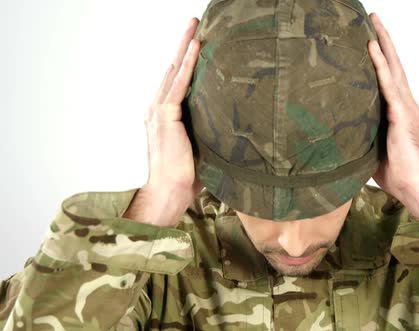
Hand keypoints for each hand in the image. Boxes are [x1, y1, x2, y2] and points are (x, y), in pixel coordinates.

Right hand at [136, 17, 202, 223]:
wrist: (170, 193)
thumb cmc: (187, 177)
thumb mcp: (203, 148)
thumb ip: (211, 132)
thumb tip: (235, 127)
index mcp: (165, 117)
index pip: (177, 82)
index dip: (186, 61)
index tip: (198, 44)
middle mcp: (158, 110)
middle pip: (173, 69)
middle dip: (183, 45)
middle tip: (195, 23)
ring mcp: (159, 111)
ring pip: (174, 71)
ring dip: (185, 46)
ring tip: (195, 26)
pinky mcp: (164, 116)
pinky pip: (178, 84)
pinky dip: (188, 65)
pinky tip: (196, 47)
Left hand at [367, 13, 418, 223]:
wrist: (416, 189)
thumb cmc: (397, 173)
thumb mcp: (372, 149)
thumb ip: (361, 135)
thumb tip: (340, 132)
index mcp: (398, 111)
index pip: (388, 77)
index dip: (380, 56)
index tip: (368, 37)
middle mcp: (404, 103)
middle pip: (392, 64)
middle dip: (382, 39)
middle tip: (372, 17)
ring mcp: (405, 107)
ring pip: (393, 67)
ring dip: (382, 43)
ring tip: (373, 22)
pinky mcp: (403, 115)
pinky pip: (389, 85)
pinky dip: (380, 65)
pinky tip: (371, 48)